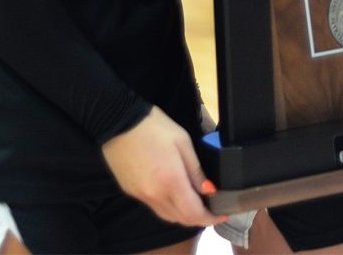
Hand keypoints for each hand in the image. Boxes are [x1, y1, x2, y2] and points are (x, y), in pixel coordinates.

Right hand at [101, 106, 224, 227]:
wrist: (119, 124)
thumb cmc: (155, 128)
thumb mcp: (183, 142)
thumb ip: (196, 170)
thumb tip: (209, 190)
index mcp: (171, 181)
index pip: (194, 213)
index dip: (210, 218)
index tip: (222, 215)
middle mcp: (155, 195)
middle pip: (181, 219)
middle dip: (200, 218)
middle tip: (213, 209)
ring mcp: (141, 196)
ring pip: (168, 216)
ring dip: (184, 215)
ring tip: (197, 204)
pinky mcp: (132, 193)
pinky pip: (155, 208)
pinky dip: (169, 208)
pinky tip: (176, 196)